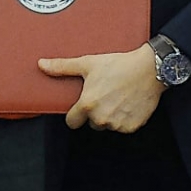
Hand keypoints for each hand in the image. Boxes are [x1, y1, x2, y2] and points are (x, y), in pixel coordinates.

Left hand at [40, 44, 163, 131]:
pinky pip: (123, 127)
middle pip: (91, 123)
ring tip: (117, 96)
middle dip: (95, 113)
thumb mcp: (87, 63)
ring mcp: (117, 124)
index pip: (72, 122)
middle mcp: (101, 118)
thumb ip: (62, 67)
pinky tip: (128, 103)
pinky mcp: (132, 127)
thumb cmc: (118, 65)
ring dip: (110, 115)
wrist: (149, 69)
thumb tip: (41, 65)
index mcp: (87, 105)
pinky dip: (125, 118)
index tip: (82, 106)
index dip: (75, 114)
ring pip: (108, 125)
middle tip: (104, 94)